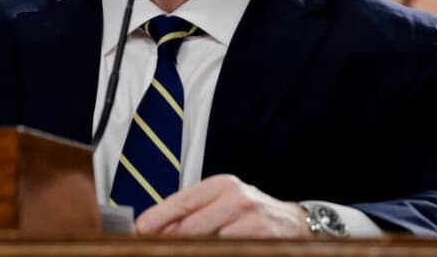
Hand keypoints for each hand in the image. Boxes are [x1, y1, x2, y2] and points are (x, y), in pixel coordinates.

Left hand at [135, 174, 312, 237]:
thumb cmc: (251, 213)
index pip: (183, 201)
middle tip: (156, 247)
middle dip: (171, 240)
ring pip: (208, 240)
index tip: (140, 229)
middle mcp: (236, 197)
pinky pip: (228, 249)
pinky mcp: (261, 237)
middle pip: (192, 225)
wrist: (296, 223)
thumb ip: (194, 212)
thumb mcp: (223, 203)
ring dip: (192, 248)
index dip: (159, 217)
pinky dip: (214, 251)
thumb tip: (156, 227)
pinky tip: (210, 251)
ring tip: (178, 250)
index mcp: (222, 185)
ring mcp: (250, 219)